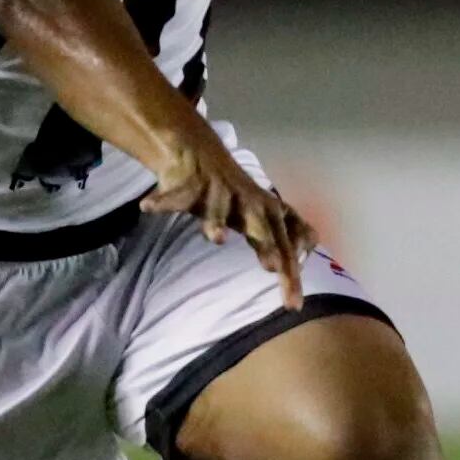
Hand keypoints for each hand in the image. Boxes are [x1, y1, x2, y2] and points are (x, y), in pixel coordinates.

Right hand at [142, 132, 313, 310]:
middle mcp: (247, 202)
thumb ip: (286, 232)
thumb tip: (311, 247)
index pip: (285, 246)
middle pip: (261, 230)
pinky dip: (161, 201)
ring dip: (217, 221)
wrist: (200, 153)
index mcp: (267, 213)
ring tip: (215, 237)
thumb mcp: (263, 213)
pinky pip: (174, 195)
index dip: (290, 274)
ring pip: (218, 209)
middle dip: (267, 246)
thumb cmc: (235, 194)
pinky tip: (148, 207)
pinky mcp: (189, 184)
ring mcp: (218, 191)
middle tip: (273, 268)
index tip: (293, 306)